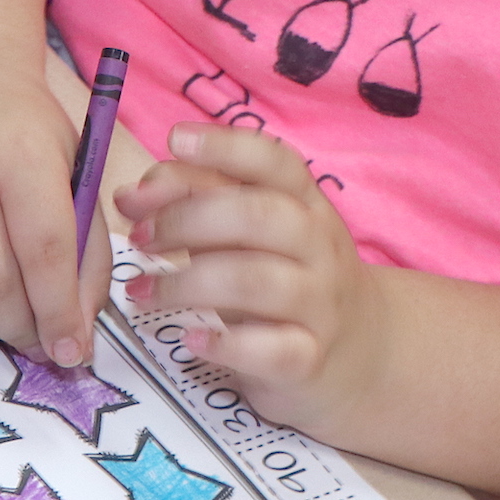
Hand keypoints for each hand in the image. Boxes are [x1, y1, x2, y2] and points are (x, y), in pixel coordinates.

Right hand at [0, 74, 107, 364]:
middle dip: (24, 329)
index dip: (61, 312)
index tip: (73, 350)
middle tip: (42, 340)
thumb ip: (85, 245)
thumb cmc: (21, 129)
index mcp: (20, 156)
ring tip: (10, 316)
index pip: (44, 251)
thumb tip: (78, 326)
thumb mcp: (72, 168)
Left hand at [114, 123, 391, 434]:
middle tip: (139, 236)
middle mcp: (320, 247)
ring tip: (143, 291)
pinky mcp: (310, 360)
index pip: (275, 162)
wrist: (363, 351)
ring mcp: (319, 305)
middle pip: (258, 216)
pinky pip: (271, 349)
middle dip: (187, 219)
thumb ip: (200, 202)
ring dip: (186, 282)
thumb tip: (135, 194)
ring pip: (256, 280)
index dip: (226, 146)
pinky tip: (190, 339)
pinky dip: (225, 344)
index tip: (176, 139)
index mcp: (307, 204)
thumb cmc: (290, 279)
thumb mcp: (255, 235)